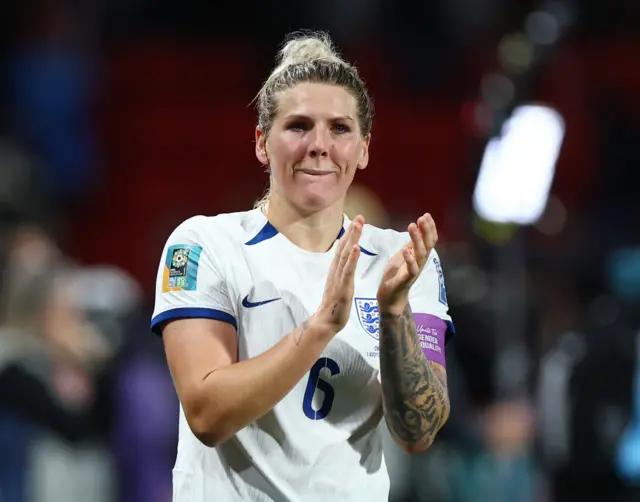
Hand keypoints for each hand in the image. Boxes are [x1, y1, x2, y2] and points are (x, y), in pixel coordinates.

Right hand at [311, 216, 363, 333]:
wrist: (326, 321)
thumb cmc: (334, 304)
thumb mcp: (338, 283)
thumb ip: (340, 270)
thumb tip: (344, 259)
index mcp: (336, 269)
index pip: (343, 248)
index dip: (349, 234)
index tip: (356, 221)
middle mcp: (336, 270)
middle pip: (344, 247)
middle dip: (352, 231)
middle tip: (360, 217)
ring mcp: (339, 277)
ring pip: (346, 254)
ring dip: (353, 239)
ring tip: (358, 225)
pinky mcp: (343, 286)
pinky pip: (348, 270)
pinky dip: (353, 258)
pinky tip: (357, 247)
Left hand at [377, 213, 437, 313]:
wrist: (390, 299)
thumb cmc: (395, 277)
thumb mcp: (402, 257)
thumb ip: (410, 245)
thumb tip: (416, 230)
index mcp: (418, 256)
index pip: (429, 240)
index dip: (429, 228)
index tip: (426, 215)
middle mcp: (420, 263)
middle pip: (428, 245)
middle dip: (426, 230)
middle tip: (422, 217)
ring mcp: (414, 271)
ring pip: (421, 254)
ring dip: (417, 239)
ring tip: (412, 226)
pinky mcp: (406, 280)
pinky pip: (411, 269)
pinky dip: (410, 259)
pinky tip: (406, 250)